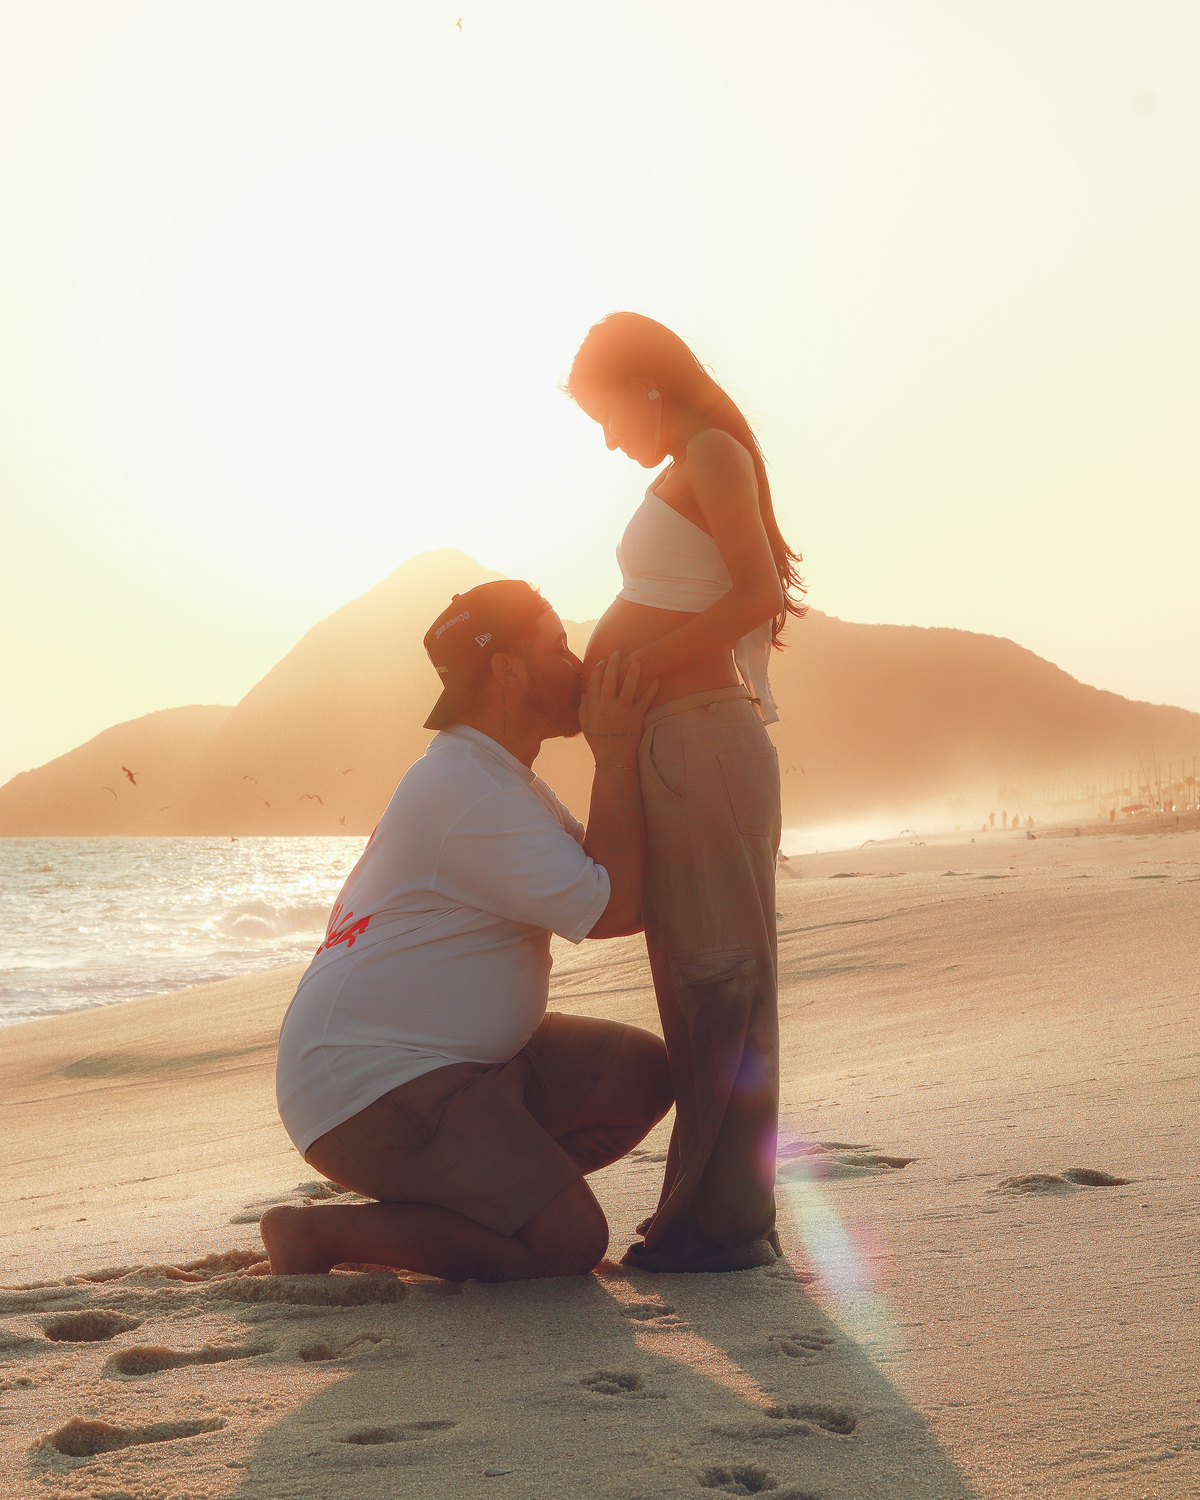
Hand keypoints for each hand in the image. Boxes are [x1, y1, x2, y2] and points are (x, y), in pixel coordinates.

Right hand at [579, 652, 658, 770]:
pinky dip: (651, 690)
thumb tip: (585, 691)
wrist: (614, 759)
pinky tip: (656, 680)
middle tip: (618, 653)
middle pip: (609, 680)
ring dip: (633, 672)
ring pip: (628, 686)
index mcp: (593, 707)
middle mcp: (607, 706)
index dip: (597, 670)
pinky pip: (645, 700)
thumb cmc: (599, 742)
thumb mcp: (586, 725)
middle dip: (613, 664)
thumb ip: (584, 707)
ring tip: (637, 660)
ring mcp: (623, 710)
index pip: (593, 683)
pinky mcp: (636, 716)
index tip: (602, 662)